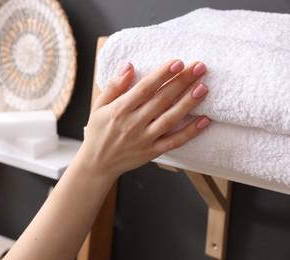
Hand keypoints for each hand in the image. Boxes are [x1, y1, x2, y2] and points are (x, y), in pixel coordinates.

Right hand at [81, 59, 208, 178]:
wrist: (97, 163)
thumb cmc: (98, 132)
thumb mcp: (98, 106)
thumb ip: (114, 86)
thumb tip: (129, 66)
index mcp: (119, 110)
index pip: (144, 88)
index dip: (162, 75)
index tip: (178, 63)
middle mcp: (133, 124)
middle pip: (161, 100)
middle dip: (181, 82)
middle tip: (198, 68)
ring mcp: (144, 139)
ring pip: (170, 119)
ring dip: (188, 103)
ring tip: (203, 88)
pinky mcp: (152, 152)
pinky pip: (174, 142)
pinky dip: (190, 132)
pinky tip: (204, 120)